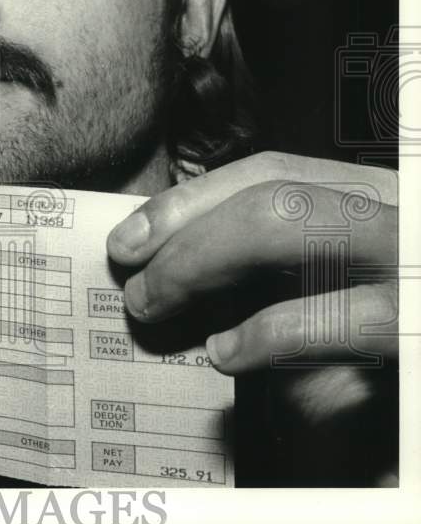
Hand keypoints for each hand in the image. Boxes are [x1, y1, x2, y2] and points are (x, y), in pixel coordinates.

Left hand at [107, 151, 398, 480]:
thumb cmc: (374, 348)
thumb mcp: (327, 289)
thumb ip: (265, 265)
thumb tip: (166, 254)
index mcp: (377, 199)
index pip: (274, 171)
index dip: (191, 199)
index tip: (130, 236)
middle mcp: (398, 217)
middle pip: (271, 190)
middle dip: (182, 231)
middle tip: (133, 281)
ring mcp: (411, 270)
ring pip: (289, 223)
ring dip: (196, 262)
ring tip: (154, 306)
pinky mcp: (417, 331)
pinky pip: (331, 315)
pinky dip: (262, 333)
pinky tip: (224, 352)